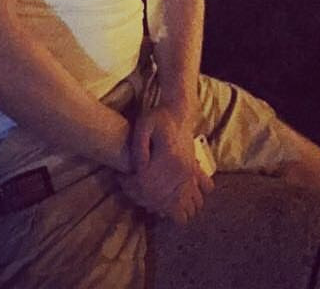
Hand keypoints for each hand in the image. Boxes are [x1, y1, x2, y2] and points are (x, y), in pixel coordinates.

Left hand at [115, 105, 213, 223]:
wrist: (180, 112)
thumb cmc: (160, 118)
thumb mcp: (143, 125)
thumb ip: (138, 146)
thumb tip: (136, 169)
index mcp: (168, 158)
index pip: (145, 185)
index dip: (130, 187)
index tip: (122, 179)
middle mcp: (182, 170)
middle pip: (159, 199)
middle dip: (141, 198)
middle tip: (130, 187)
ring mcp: (191, 174)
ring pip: (181, 206)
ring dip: (163, 207)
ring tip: (148, 195)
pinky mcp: (195, 174)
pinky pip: (197, 199)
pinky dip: (185, 206)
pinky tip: (170, 200)